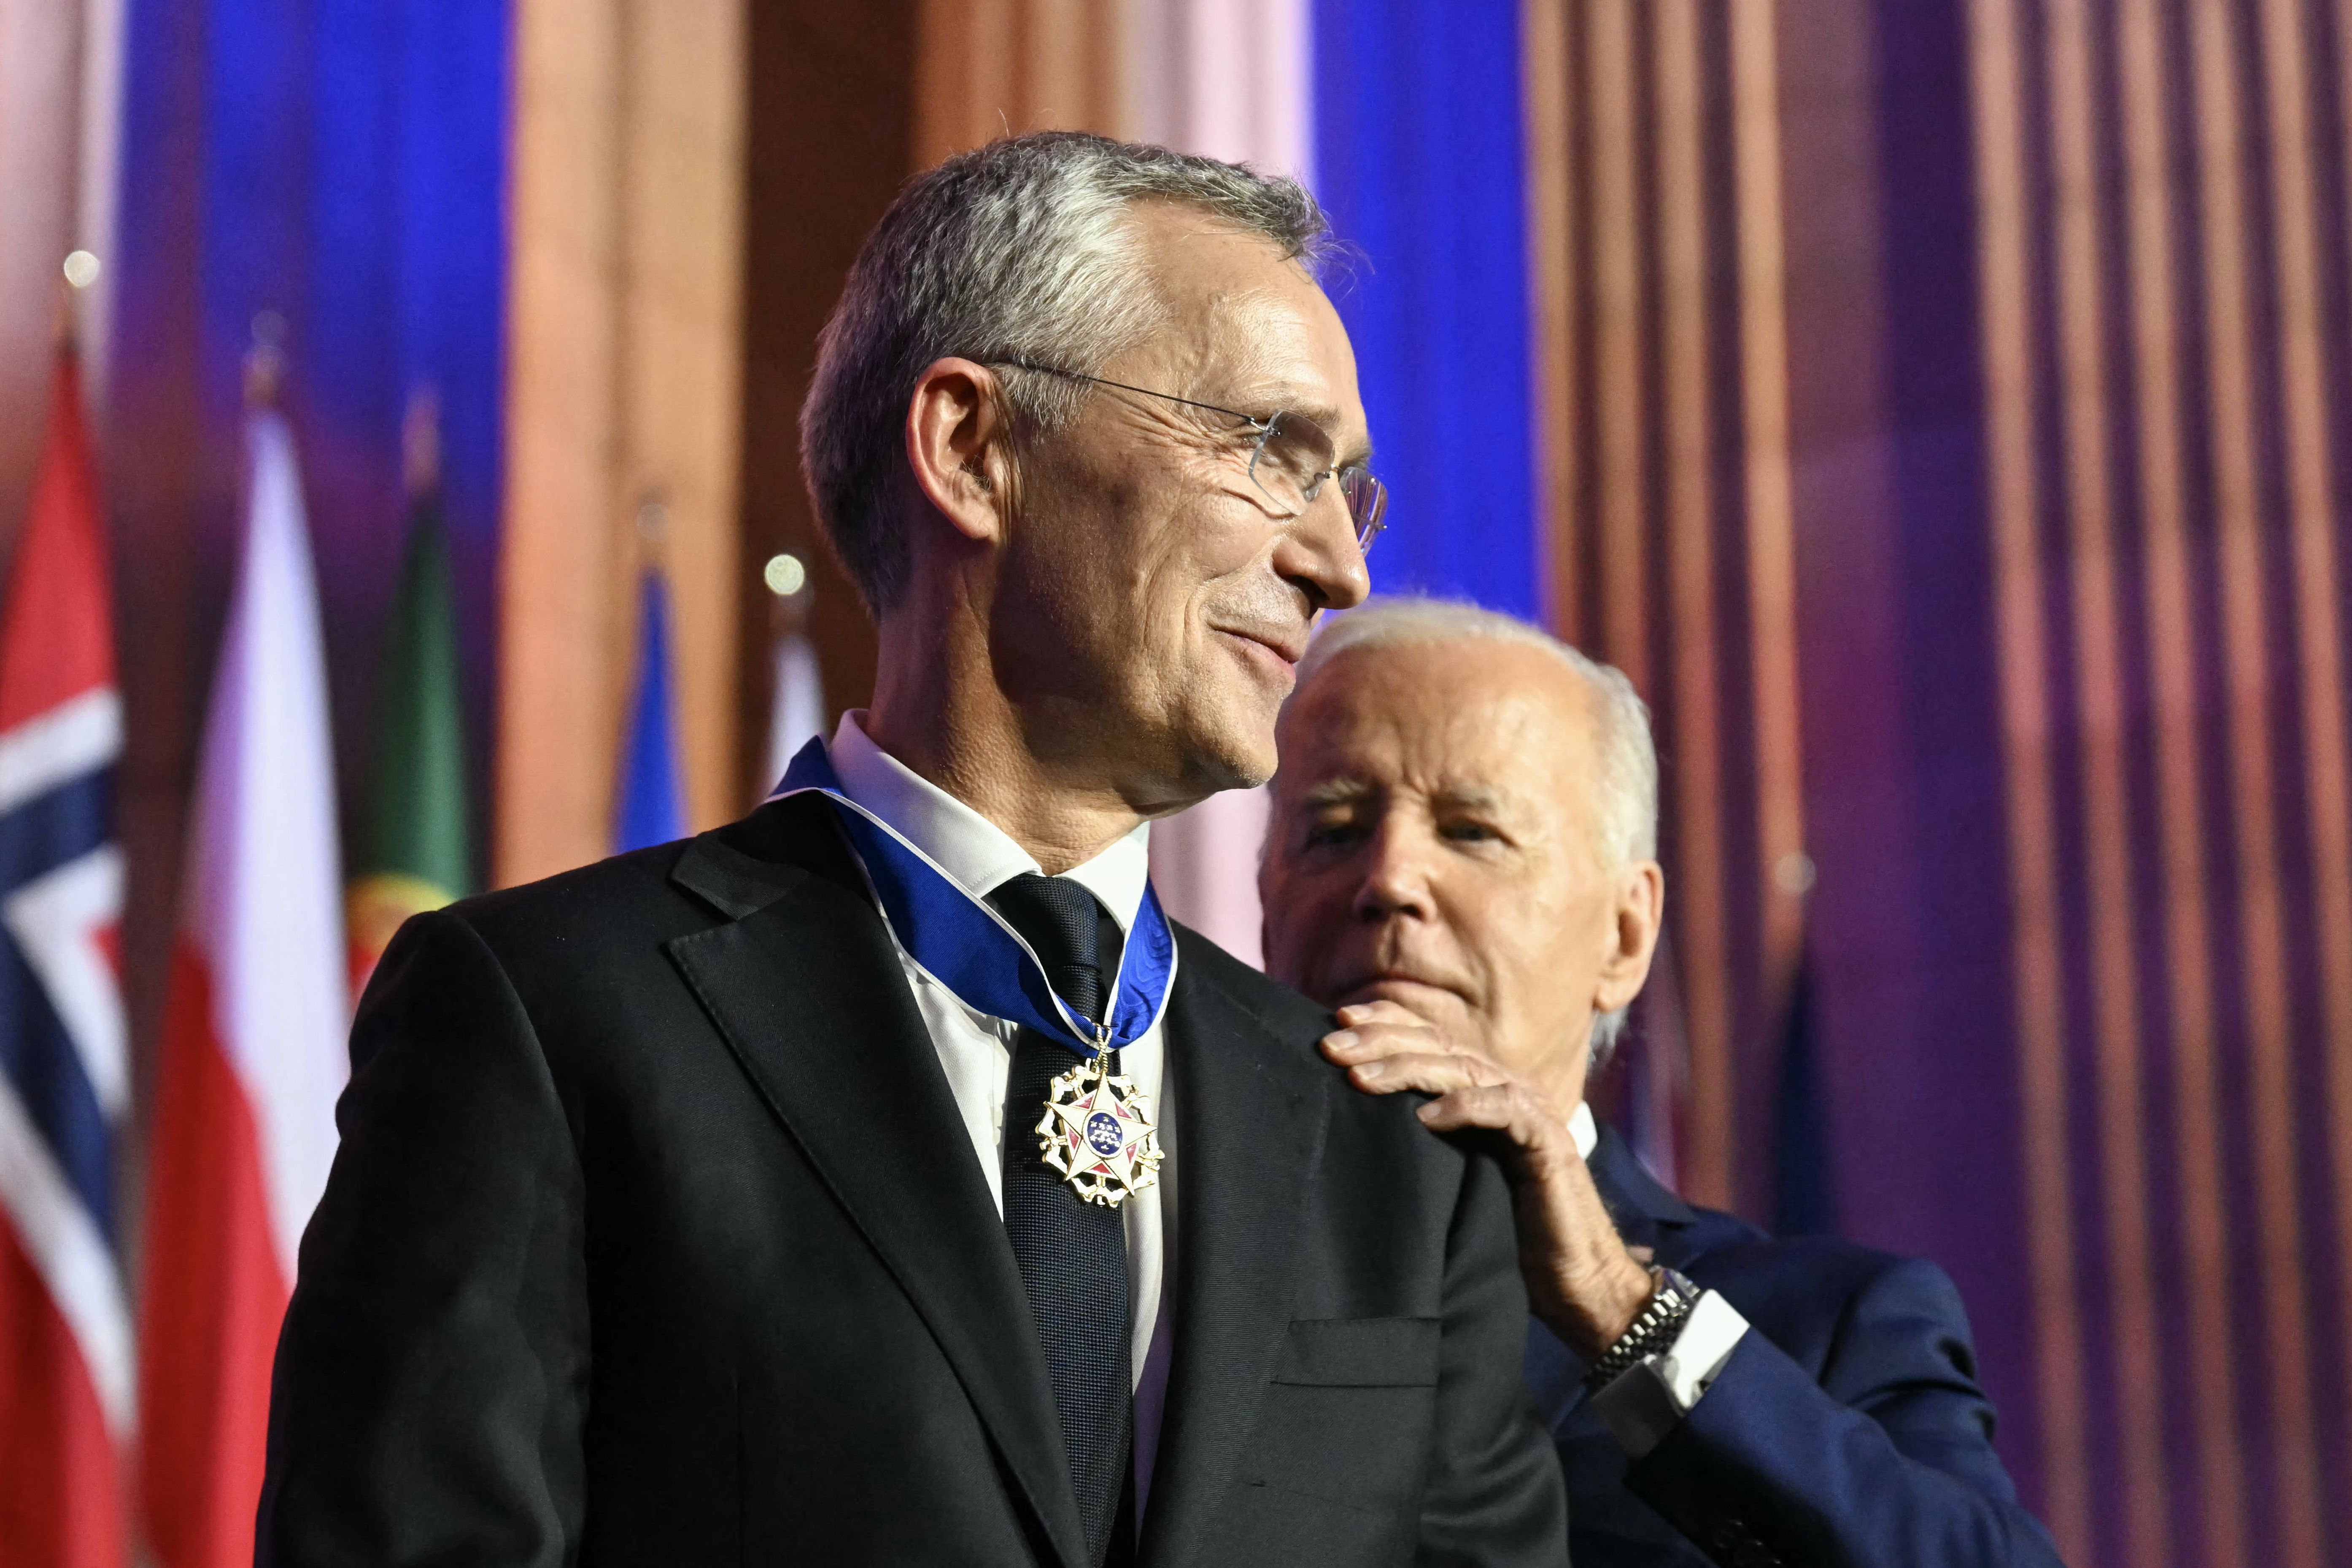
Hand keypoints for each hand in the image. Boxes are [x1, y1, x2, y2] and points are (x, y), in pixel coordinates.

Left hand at [1320, 1000, 1657, 1359]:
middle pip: (1440, 1045)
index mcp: (1483, 1088)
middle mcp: (1507, 1089)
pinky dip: (1464, 1106)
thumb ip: (1419, 1135)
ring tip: (1360, 1079)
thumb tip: (1355, 1106)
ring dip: (1408, 1068)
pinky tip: (1425, 1116)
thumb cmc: (1503, 1229)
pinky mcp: (1549, 1142)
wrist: (1570, 1278)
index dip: (1386, 1021)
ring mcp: (1531, 1112)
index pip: (1431, 1037)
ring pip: (1463, 1069)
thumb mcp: (1448, 1171)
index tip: (1339, 1020)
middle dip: (1382, 1040)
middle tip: (1331, 1047)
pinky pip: (1504, 1109)